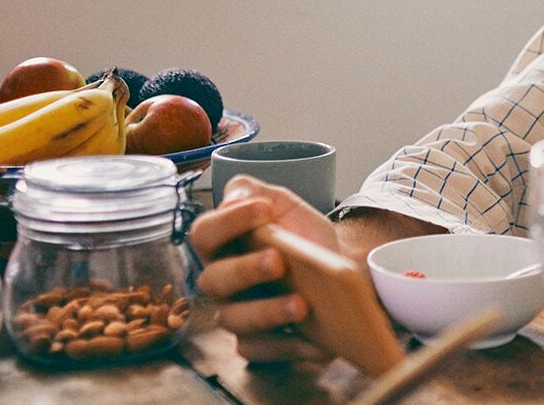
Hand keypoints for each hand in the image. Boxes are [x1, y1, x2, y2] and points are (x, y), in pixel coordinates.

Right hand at [189, 175, 335, 363]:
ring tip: (300, 304)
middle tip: (278, 261)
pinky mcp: (256, 343)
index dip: (228, 222)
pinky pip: (256, 351)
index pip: (204, 233)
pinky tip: (310, 339)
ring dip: (267, 312)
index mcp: (222, 245)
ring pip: (234, 319)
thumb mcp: (284, 205)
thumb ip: (255, 192)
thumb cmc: (303, 237)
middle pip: (214, 280)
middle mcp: (221, 282)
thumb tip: (235, 196)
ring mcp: (235, 314)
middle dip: (245, 270)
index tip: (263, 209)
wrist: (338, 268)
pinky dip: (284, 346)